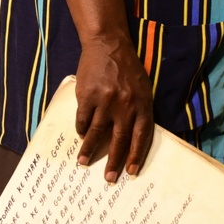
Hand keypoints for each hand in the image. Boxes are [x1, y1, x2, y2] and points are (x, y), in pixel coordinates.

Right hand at [72, 35, 153, 182]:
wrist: (108, 45)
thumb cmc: (126, 68)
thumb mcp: (142, 88)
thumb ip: (138, 110)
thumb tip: (131, 136)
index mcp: (142, 104)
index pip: (141, 136)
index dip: (136, 156)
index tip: (131, 172)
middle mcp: (125, 105)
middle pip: (119, 140)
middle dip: (114, 161)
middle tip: (109, 178)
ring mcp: (105, 101)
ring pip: (97, 133)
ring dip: (90, 150)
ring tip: (84, 162)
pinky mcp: (88, 96)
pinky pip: (83, 119)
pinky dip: (81, 129)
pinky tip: (81, 135)